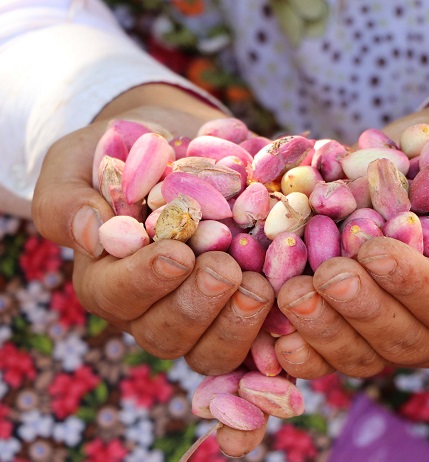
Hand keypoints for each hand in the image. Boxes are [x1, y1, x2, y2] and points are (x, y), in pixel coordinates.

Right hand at [32, 84, 274, 375]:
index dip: (146, 280)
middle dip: (198, 305)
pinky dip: (276, 328)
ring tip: (261, 286)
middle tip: (226, 270)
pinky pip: (258, 340)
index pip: (117, 294)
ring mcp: (199, 315)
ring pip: (212, 349)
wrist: (181, 146)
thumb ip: (69, 196)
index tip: (177, 254)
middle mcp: (151, 307)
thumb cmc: (126, 152)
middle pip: (167, 333)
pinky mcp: (239, 311)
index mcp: (108, 277)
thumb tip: (89, 233)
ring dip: (238, 324)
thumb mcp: (82, 160)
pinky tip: (293, 302)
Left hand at [274, 95, 428, 377]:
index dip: (412, 283)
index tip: (374, 251)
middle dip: (359, 309)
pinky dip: (302, 349)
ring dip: (322, 329)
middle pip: (400, 337)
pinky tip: (275, 337)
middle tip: (325, 276)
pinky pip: (329, 352)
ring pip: (359, 352)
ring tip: (291, 294)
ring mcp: (392, 334)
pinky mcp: (354, 329)